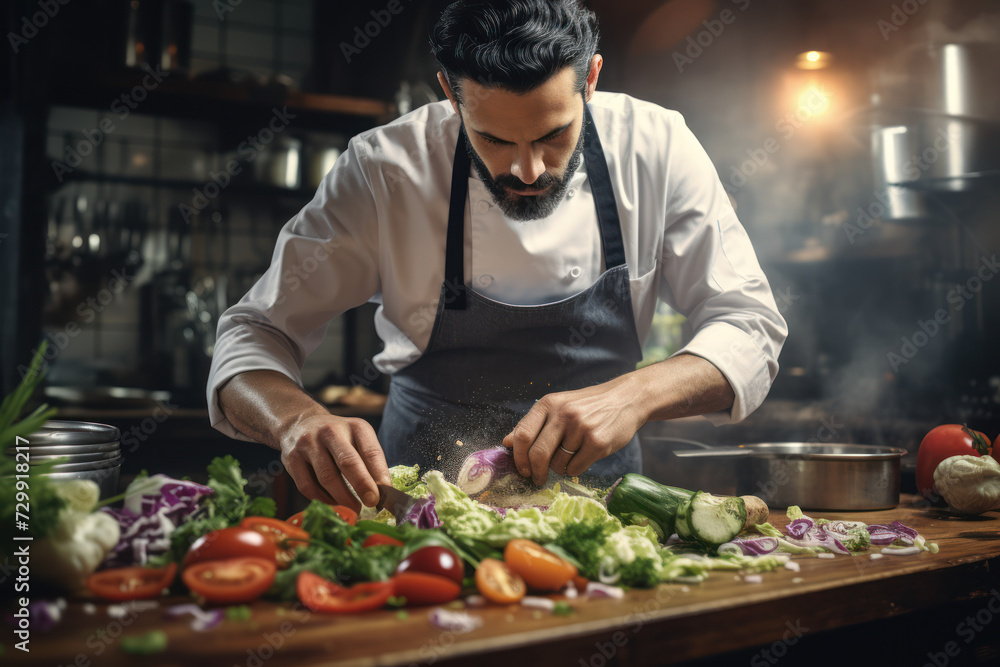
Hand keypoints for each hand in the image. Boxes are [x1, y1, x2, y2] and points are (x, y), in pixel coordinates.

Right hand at [279, 413, 390, 512]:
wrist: (300, 424)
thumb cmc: (337, 438)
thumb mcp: (357, 439)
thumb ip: (369, 461)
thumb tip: (382, 493)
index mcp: (354, 426)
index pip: (371, 451)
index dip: (380, 475)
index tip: (386, 495)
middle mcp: (330, 431)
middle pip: (348, 461)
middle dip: (362, 485)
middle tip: (371, 503)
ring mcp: (308, 444)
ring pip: (327, 477)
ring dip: (342, 498)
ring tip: (353, 510)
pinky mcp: (291, 459)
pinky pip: (308, 486)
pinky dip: (322, 500)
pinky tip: (333, 504)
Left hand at [502, 379, 643, 485]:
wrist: (626, 399)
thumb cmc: (587, 406)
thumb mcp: (558, 406)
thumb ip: (533, 424)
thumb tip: (507, 442)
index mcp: (549, 404)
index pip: (523, 435)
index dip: (518, 457)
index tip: (521, 469)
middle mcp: (563, 414)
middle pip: (537, 453)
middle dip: (534, 472)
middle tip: (537, 478)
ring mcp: (581, 428)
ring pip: (557, 464)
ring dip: (559, 468)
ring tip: (570, 456)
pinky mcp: (598, 442)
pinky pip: (575, 468)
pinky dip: (575, 469)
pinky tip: (583, 457)